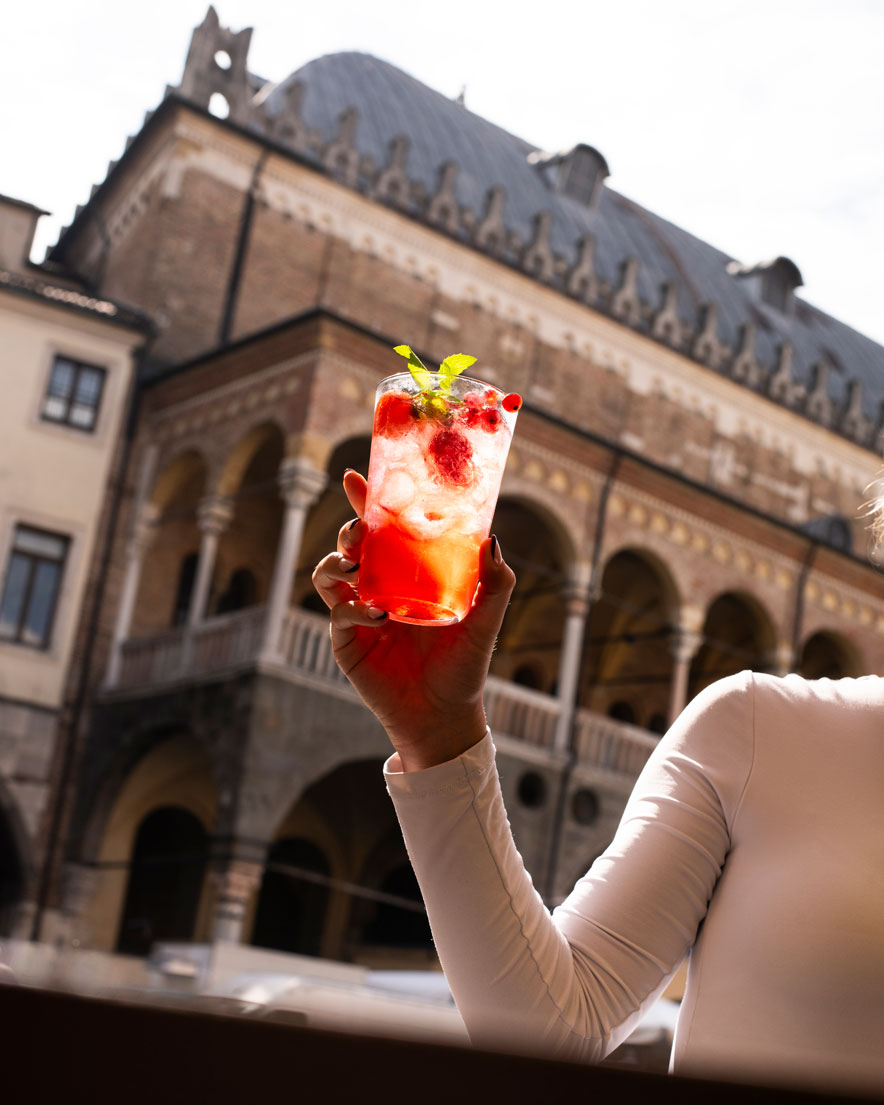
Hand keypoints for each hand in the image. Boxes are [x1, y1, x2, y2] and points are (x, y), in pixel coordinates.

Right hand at [312, 471, 515, 770]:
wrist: (445, 714)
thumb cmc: (464, 665)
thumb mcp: (486, 618)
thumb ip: (495, 582)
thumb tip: (493, 539)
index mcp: (407, 573)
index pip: (383, 529)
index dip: (367, 501)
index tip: (358, 477)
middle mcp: (378, 586)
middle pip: (350, 543)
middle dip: (349, 528)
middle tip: (362, 530)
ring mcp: (358, 612)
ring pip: (329, 571)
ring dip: (337, 560)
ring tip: (358, 563)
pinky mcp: (346, 639)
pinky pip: (336, 611)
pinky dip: (352, 606)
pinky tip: (377, 613)